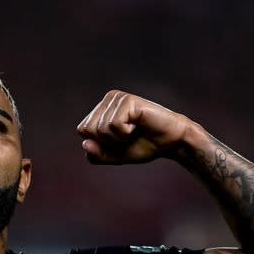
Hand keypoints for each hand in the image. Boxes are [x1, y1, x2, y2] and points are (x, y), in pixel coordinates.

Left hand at [76, 90, 193, 164]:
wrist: (171, 142)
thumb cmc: (144, 145)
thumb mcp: (115, 155)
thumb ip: (97, 154)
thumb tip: (84, 144)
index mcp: (101, 109)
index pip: (82, 130)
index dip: (101, 143)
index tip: (119, 140)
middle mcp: (108, 99)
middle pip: (88, 129)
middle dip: (108, 141)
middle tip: (127, 136)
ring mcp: (118, 98)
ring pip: (100, 129)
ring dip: (119, 138)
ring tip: (134, 131)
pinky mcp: (128, 100)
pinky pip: (114, 125)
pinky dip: (125, 133)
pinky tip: (138, 126)